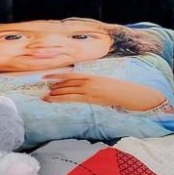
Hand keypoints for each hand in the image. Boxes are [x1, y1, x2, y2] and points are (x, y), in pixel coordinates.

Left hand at [43, 72, 163, 109]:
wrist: (130, 94)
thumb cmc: (119, 90)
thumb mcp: (104, 85)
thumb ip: (93, 85)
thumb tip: (83, 89)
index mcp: (91, 76)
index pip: (70, 75)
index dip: (57, 75)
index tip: (46, 76)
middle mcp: (88, 81)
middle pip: (67, 83)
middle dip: (54, 86)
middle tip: (44, 89)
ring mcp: (89, 89)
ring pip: (67, 90)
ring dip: (55, 94)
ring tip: (45, 97)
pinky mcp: (91, 97)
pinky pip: (72, 98)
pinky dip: (61, 98)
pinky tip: (53, 99)